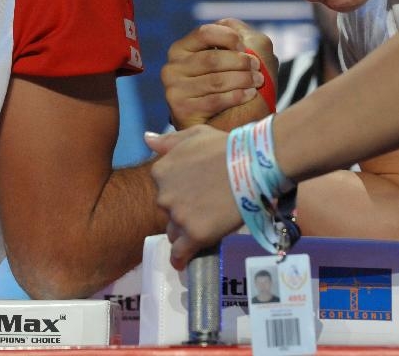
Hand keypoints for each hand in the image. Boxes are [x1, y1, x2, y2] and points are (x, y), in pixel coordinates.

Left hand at [146, 125, 242, 268]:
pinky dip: (181, 258)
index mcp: (161, 171)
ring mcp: (179, 216)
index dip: (180, 192)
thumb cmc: (226, 146)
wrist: (252, 164)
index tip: (195, 192)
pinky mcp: (195, 234)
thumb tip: (146, 139)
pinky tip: (183, 263)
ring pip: (174, 231)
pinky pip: (181, 252)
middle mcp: (164, 195)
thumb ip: (168, 141)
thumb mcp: (194, 135)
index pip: (163, 189)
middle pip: (168, 211)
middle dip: (182, 210)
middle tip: (205, 207)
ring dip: (184, 231)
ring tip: (204, 228)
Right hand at [163, 18, 276, 129]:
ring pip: (215, 80)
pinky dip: (236, 96)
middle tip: (258, 69)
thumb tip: (233, 27)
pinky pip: (214, 100)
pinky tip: (249, 94)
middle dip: (240, 62)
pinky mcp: (181, 111)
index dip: (229, 37)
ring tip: (257, 81)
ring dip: (242, 79)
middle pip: (212, 59)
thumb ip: (234, 36)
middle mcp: (172, 68)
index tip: (244, 47)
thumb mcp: (230, 56)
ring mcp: (174, 90)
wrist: (217, 123)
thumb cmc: (226, 85)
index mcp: (181, 49)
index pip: (204, 32)